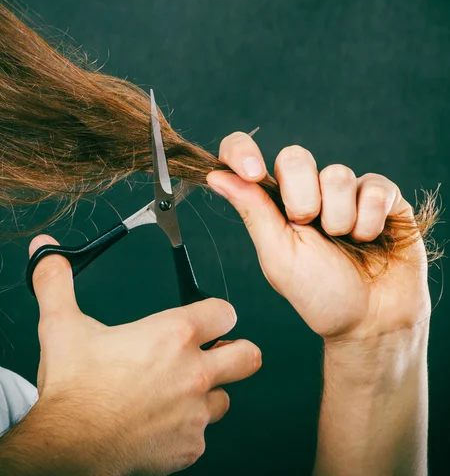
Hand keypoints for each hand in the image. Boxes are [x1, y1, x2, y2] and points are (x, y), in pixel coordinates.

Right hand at [28, 235, 261, 475]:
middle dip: (236, 351)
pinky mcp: (189, 446)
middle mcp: (192, 372)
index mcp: (173, 335)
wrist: (64, 446)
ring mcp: (194, 412)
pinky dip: (187, 429)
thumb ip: (57, 284)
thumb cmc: (72, 391)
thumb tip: (47, 255)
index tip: (208, 319)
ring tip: (177, 392)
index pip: (225, 312)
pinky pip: (203, 434)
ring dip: (207, 393)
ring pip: (223, 398)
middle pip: (248, 355)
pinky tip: (161, 422)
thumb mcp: (62, 326)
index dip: (217, 314)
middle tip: (219, 353)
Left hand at [206, 133, 430, 342]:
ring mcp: (346, 191)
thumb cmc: (322, 294)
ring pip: (338, 174)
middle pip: (295, 157)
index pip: (246, 156)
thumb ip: (253, 211)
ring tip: (347, 243)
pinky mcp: (383, 195)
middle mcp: (308, 189)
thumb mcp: (279, 256)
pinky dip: (370, 220)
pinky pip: (375, 187)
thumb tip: (215, 176)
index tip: (251, 172)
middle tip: (310, 230)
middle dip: (302, 200)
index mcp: (275, 203)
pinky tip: (370, 239)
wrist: (373, 321)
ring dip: (340, 218)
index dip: (242, 151)